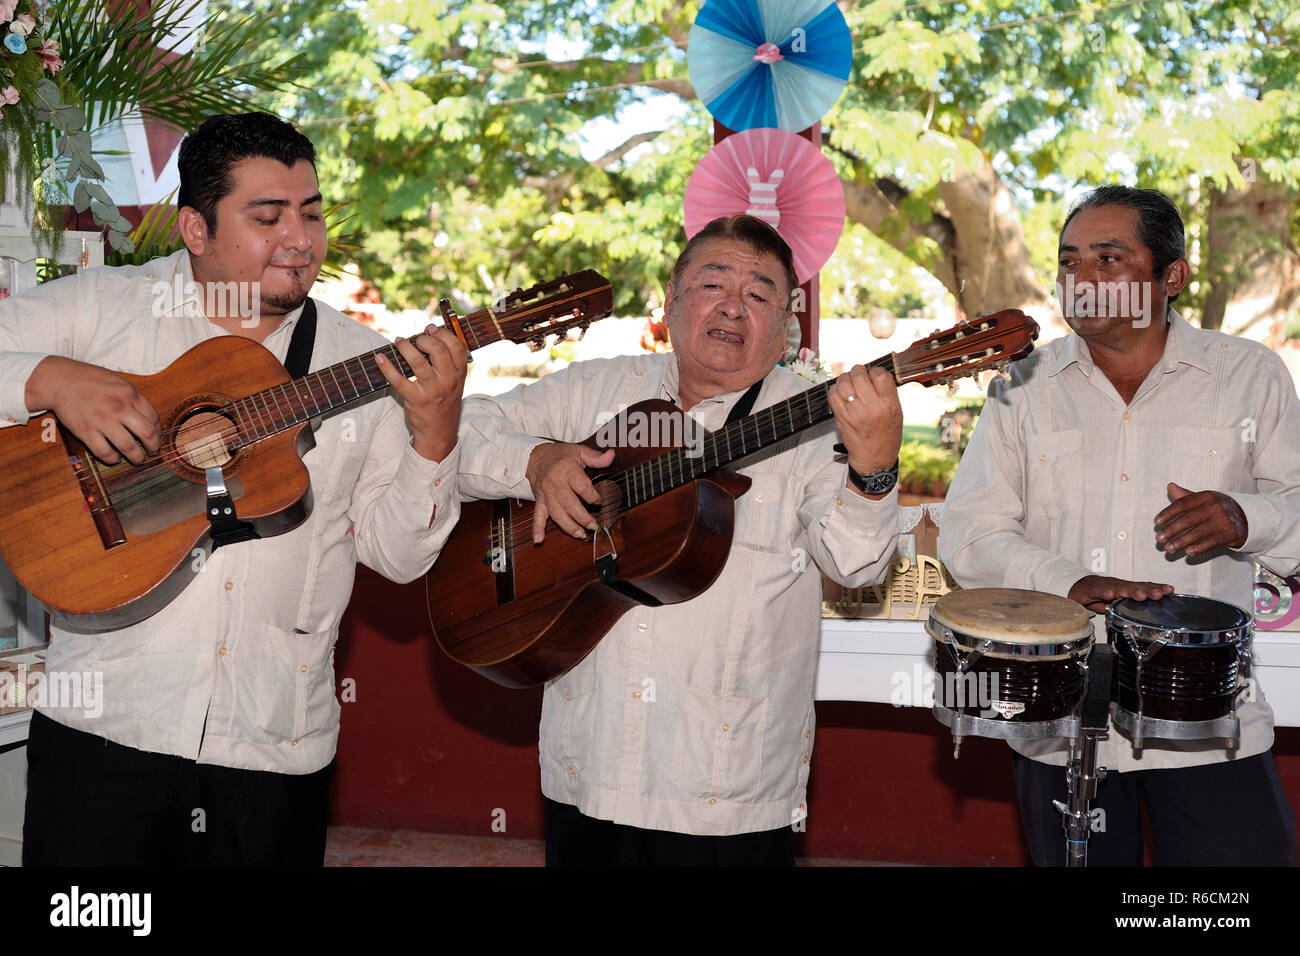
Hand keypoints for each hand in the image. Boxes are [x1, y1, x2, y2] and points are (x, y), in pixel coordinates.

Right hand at [25, 356, 160, 464]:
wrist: (60, 381)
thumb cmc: (91, 380)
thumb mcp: (118, 382)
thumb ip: (134, 398)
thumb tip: (151, 419)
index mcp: (130, 394)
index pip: (154, 417)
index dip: (158, 430)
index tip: (156, 436)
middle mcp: (119, 407)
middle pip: (147, 434)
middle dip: (154, 446)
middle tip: (153, 451)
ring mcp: (102, 421)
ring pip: (128, 447)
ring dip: (137, 458)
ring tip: (138, 459)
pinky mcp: (86, 431)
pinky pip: (104, 453)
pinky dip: (113, 459)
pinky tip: (115, 457)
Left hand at [377, 325, 467, 461]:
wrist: (439, 433)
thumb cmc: (444, 405)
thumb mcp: (455, 384)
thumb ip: (449, 364)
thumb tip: (432, 339)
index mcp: (459, 374)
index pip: (457, 346)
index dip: (443, 333)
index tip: (430, 328)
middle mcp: (448, 380)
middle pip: (438, 350)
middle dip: (423, 339)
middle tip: (414, 339)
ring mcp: (432, 390)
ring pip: (417, 361)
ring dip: (404, 347)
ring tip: (398, 342)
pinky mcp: (416, 399)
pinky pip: (399, 380)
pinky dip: (387, 367)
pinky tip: (380, 358)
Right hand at [524, 441, 615, 542]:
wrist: (534, 456)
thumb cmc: (559, 455)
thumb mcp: (579, 451)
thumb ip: (596, 457)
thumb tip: (611, 456)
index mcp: (567, 469)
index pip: (581, 486)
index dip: (592, 496)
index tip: (599, 501)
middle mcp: (555, 482)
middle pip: (569, 503)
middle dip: (582, 517)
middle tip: (594, 526)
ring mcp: (546, 493)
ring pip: (556, 512)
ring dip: (568, 526)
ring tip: (580, 535)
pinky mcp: (539, 500)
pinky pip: (537, 515)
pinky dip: (537, 528)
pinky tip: (539, 539)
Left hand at [829, 365, 902, 493]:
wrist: (874, 458)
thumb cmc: (887, 435)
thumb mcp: (896, 412)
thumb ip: (887, 392)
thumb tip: (873, 373)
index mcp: (889, 405)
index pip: (880, 375)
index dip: (874, 371)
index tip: (873, 374)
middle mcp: (872, 407)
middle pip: (859, 375)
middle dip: (857, 371)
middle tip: (858, 374)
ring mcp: (854, 412)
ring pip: (844, 382)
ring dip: (845, 378)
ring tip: (849, 382)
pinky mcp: (841, 417)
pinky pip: (833, 394)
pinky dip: (835, 389)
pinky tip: (841, 392)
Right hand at [1066, 574, 1173, 613]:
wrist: (1076, 588)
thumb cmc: (1099, 595)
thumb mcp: (1117, 602)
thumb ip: (1127, 606)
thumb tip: (1140, 613)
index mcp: (1126, 589)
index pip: (1143, 587)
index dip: (1156, 587)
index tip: (1170, 590)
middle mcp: (1118, 585)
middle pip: (1135, 586)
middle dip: (1148, 590)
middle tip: (1160, 594)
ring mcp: (1105, 586)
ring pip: (1120, 588)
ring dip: (1131, 592)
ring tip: (1141, 595)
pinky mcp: (1092, 589)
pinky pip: (1099, 591)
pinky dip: (1105, 593)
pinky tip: (1110, 596)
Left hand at [1153, 482, 1247, 556]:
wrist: (1247, 517)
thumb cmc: (1217, 508)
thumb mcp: (1204, 499)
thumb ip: (1185, 495)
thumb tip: (1169, 485)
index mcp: (1206, 496)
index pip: (1182, 504)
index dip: (1168, 514)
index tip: (1156, 523)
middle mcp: (1215, 507)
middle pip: (1188, 520)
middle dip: (1171, 530)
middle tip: (1158, 539)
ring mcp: (1224, 520)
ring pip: (1198, 533)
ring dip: (1181, 542)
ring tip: (1168, 549)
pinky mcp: (1231, 534)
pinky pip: (1212, 542)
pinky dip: (1199, 548)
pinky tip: (1188, 553)